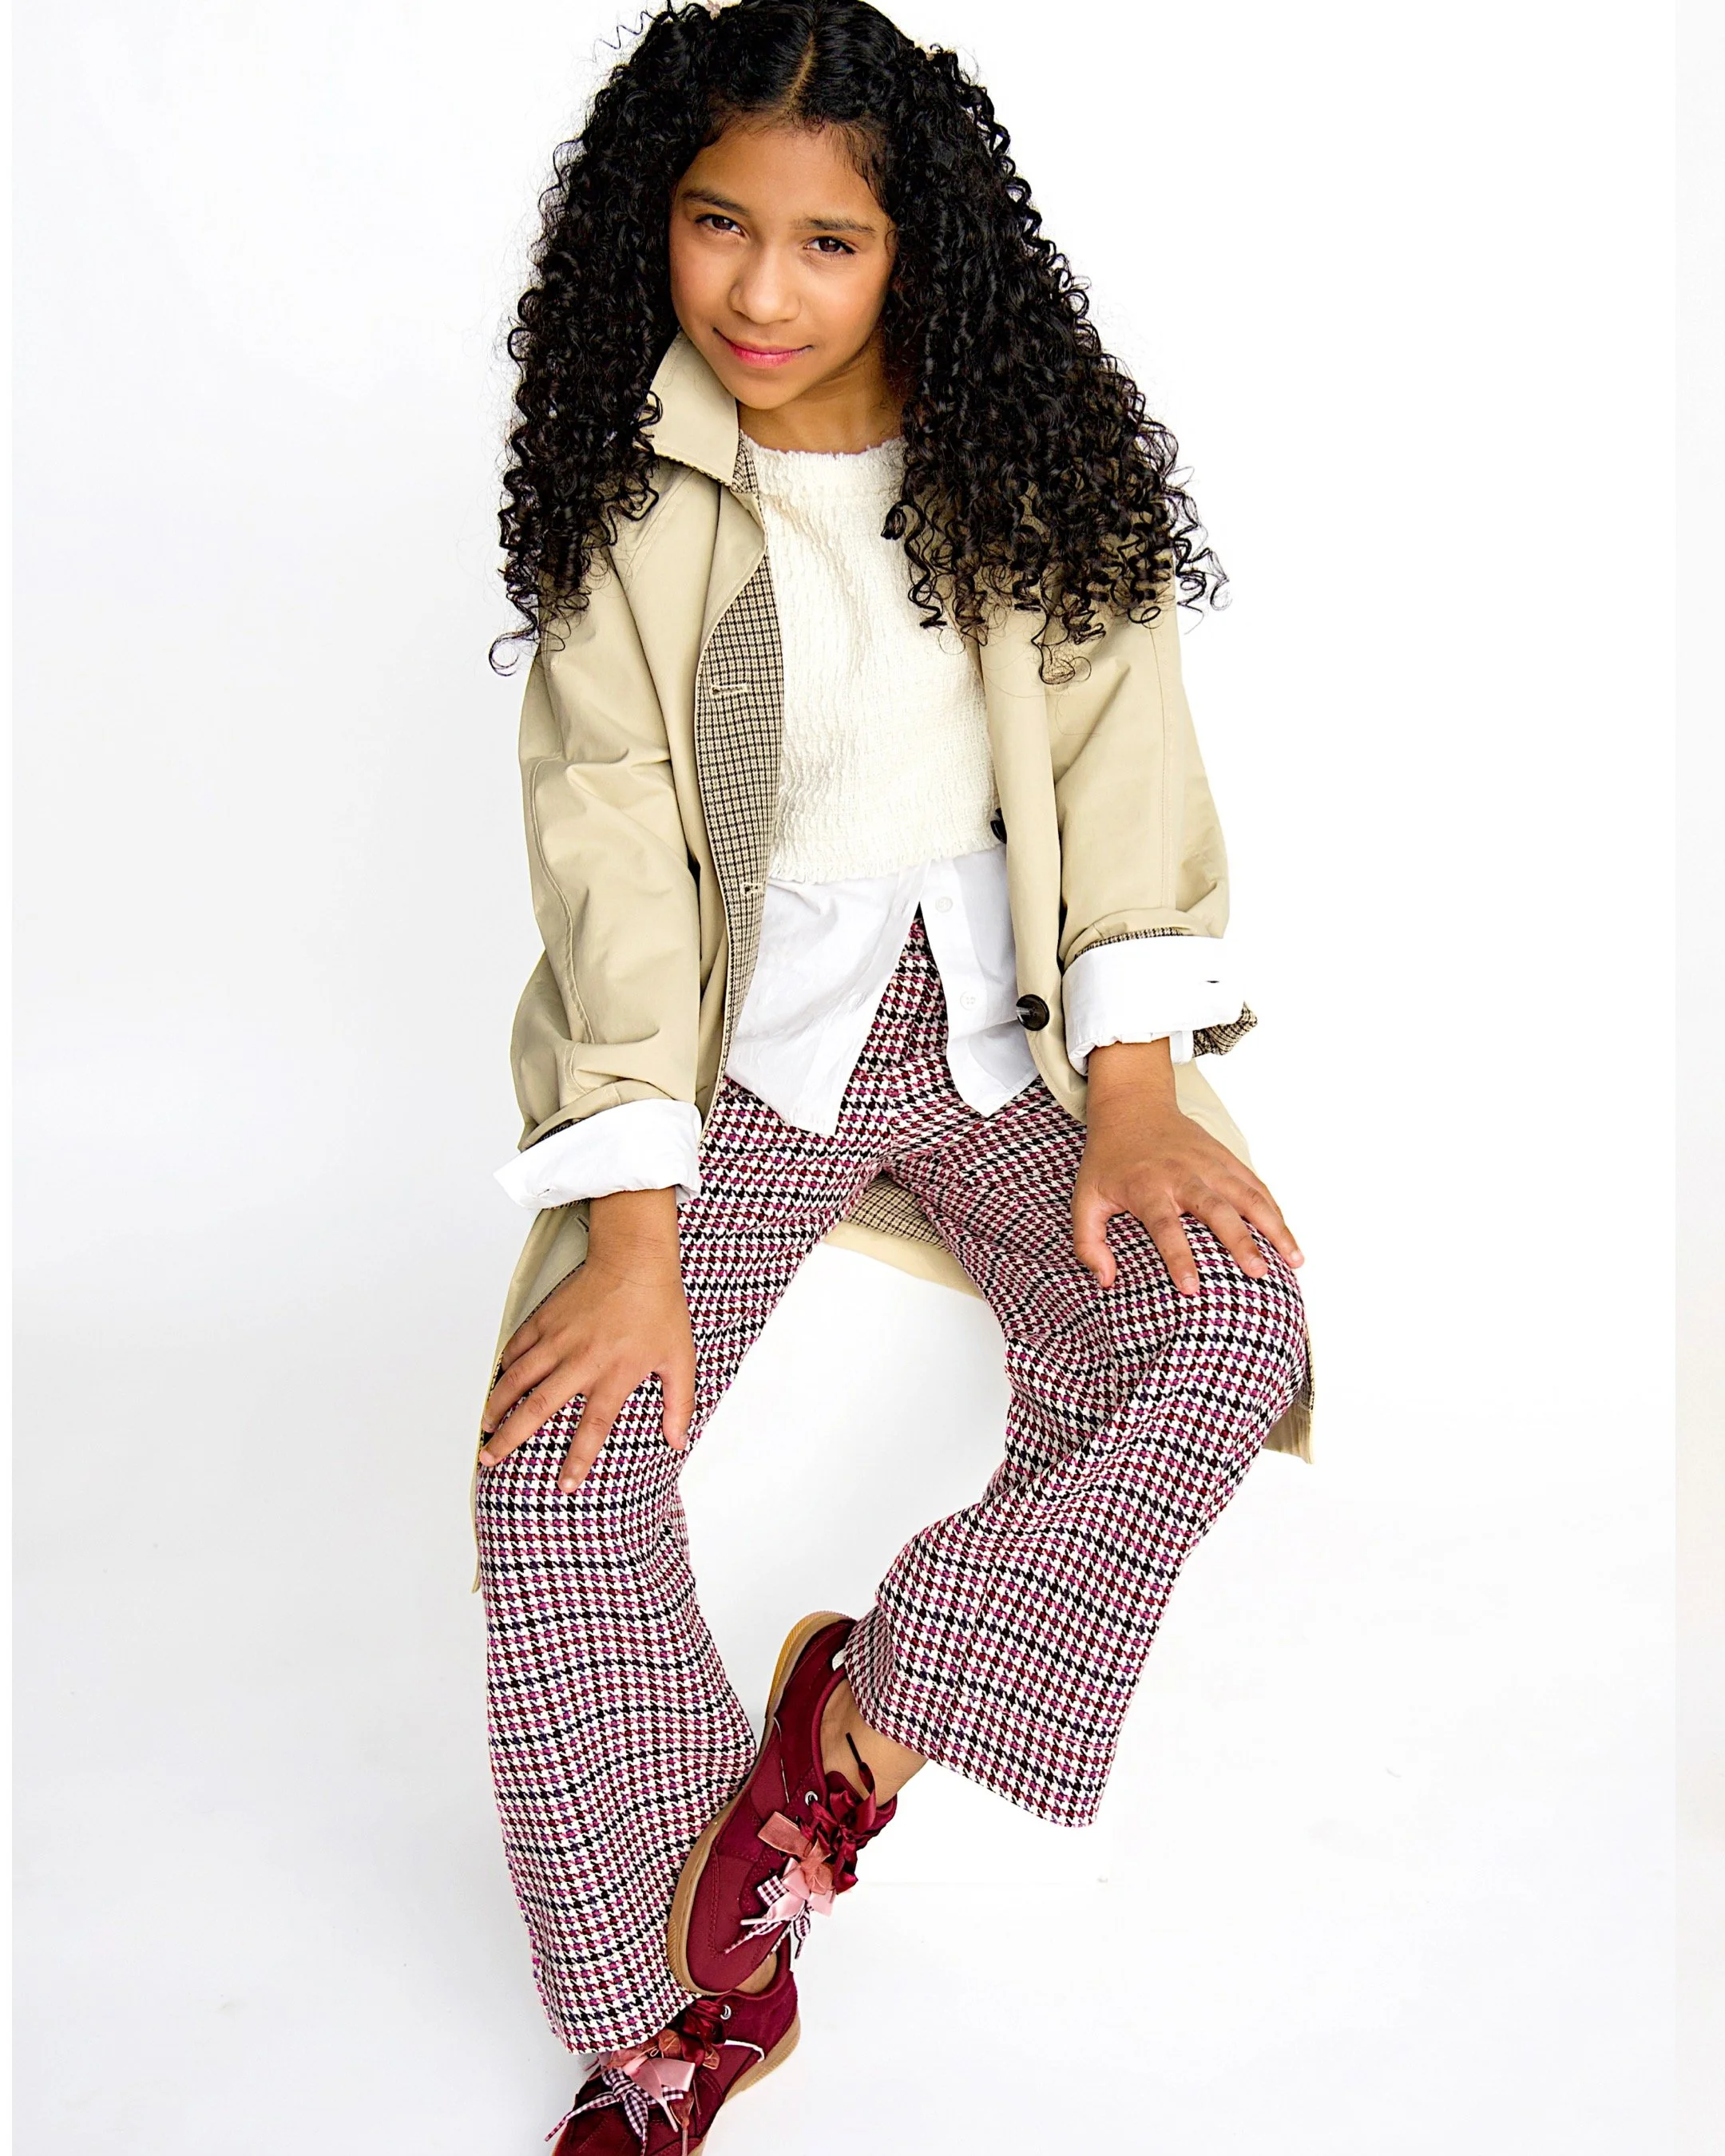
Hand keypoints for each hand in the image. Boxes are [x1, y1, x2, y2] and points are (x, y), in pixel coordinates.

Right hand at [478, 1187, 694, 1492]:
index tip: (564, 1486)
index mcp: (613, 1375)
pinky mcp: (546, 1319)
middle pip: (536, 1409)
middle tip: (490, 1458)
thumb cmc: (659, 1307)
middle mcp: (580, 1362)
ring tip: (484, 1427)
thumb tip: (679, 1441)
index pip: (591, 1430)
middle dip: (510, 1439)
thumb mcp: (680, 1358)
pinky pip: (517, 1347)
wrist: (635, 1259)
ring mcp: (558, 1339)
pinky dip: (503, 1367)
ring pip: (516, 1379)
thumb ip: (680, 1403)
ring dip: (496, 1405)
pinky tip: (498, 1382)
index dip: (577, 1461)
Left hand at [1072, 1039, 1302, 1296]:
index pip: (1165, 1226)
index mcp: (1147, 1187)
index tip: (1192, 1289)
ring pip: (1247, 1195)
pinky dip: (1274, 1210)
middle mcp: (1183, 1174)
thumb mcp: (1084, 1198)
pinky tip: (1289, 1237)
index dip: (1178, 1257)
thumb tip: (1105, 1281)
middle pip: (1216, 1209)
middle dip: (1239, 1241)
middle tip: (1258, 1273)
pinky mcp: (1225, 1158)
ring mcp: (1209, 1164)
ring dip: (1273, 1226)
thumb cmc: (1107, 1161)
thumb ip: (1087, 1242)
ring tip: (1294, 1260)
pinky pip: (1255, 1185)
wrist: (1132, 1106)